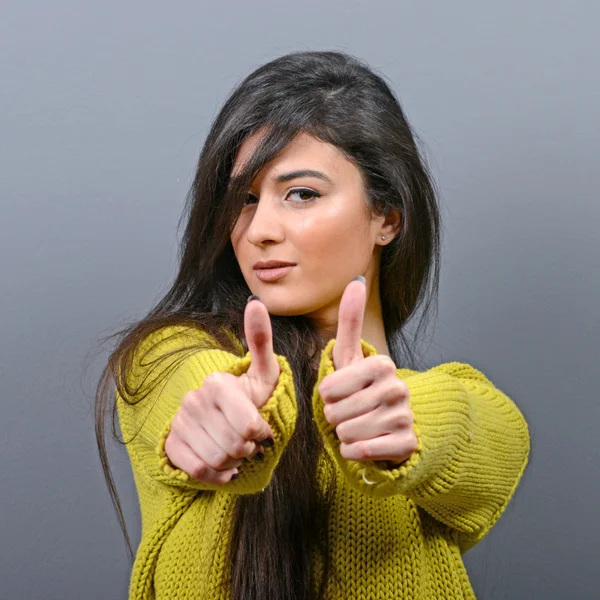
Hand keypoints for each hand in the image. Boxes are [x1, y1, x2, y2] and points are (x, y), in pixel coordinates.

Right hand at [164, 296, 279, 484]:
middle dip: (249, 449)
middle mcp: (193, 399)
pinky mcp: (171, 444)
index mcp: (217, 383)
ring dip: (234, 462)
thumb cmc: (252, 397)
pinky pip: (197, 471)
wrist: (226, 421)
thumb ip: (261, 341)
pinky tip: (224, 464)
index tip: (263, 429)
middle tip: (250, 442)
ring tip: (237, 450)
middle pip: (234, 446)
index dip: (261, 434)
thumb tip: (256, 302)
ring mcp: (179, 422)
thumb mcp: (264, 373)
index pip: (249, 426)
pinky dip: (217, 475)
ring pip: (216, 460)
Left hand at [319, 278, 417, 465]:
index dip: (326, 396)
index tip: (339, 394)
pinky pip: (362, 451)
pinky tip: (364, 444)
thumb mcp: (351, 357)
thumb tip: (356, 280)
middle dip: (334, 417)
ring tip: (357, 427)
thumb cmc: (360, 390)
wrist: (388, 428)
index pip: (328, 388)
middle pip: (336, 413)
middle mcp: (397, 387)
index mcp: (381, 364)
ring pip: (348, 433)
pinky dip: (354, 452)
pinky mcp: (407, 443)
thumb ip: (350, 320)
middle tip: (349, 413)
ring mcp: (405, 416)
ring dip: (344, 435)